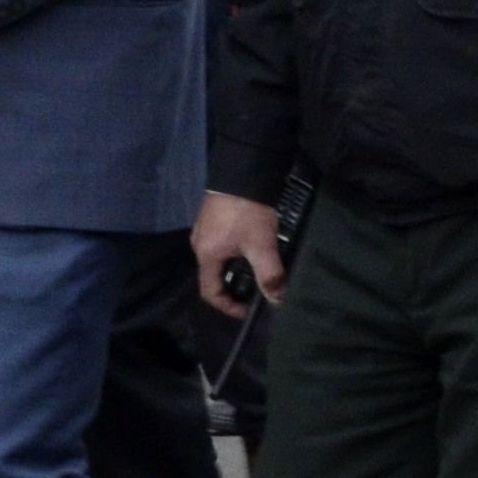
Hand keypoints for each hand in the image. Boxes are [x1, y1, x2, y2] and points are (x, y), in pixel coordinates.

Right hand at [192, 190, 285, 317]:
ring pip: (219, 259)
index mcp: (206, 254)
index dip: (228, 306)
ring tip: (259, 270)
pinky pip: (222, 243)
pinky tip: (254, 248)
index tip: (249, 310)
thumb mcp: (261, 245)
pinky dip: (237, 253)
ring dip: (237, 269)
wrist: (243, 167)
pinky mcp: (214, 215)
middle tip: (257, 291)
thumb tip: (278, 300)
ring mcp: (205, 228)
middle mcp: (200, 243)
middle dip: (234, 288)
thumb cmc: (248, 211)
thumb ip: (270, 275)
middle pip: (214, 276)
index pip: (210, 292)